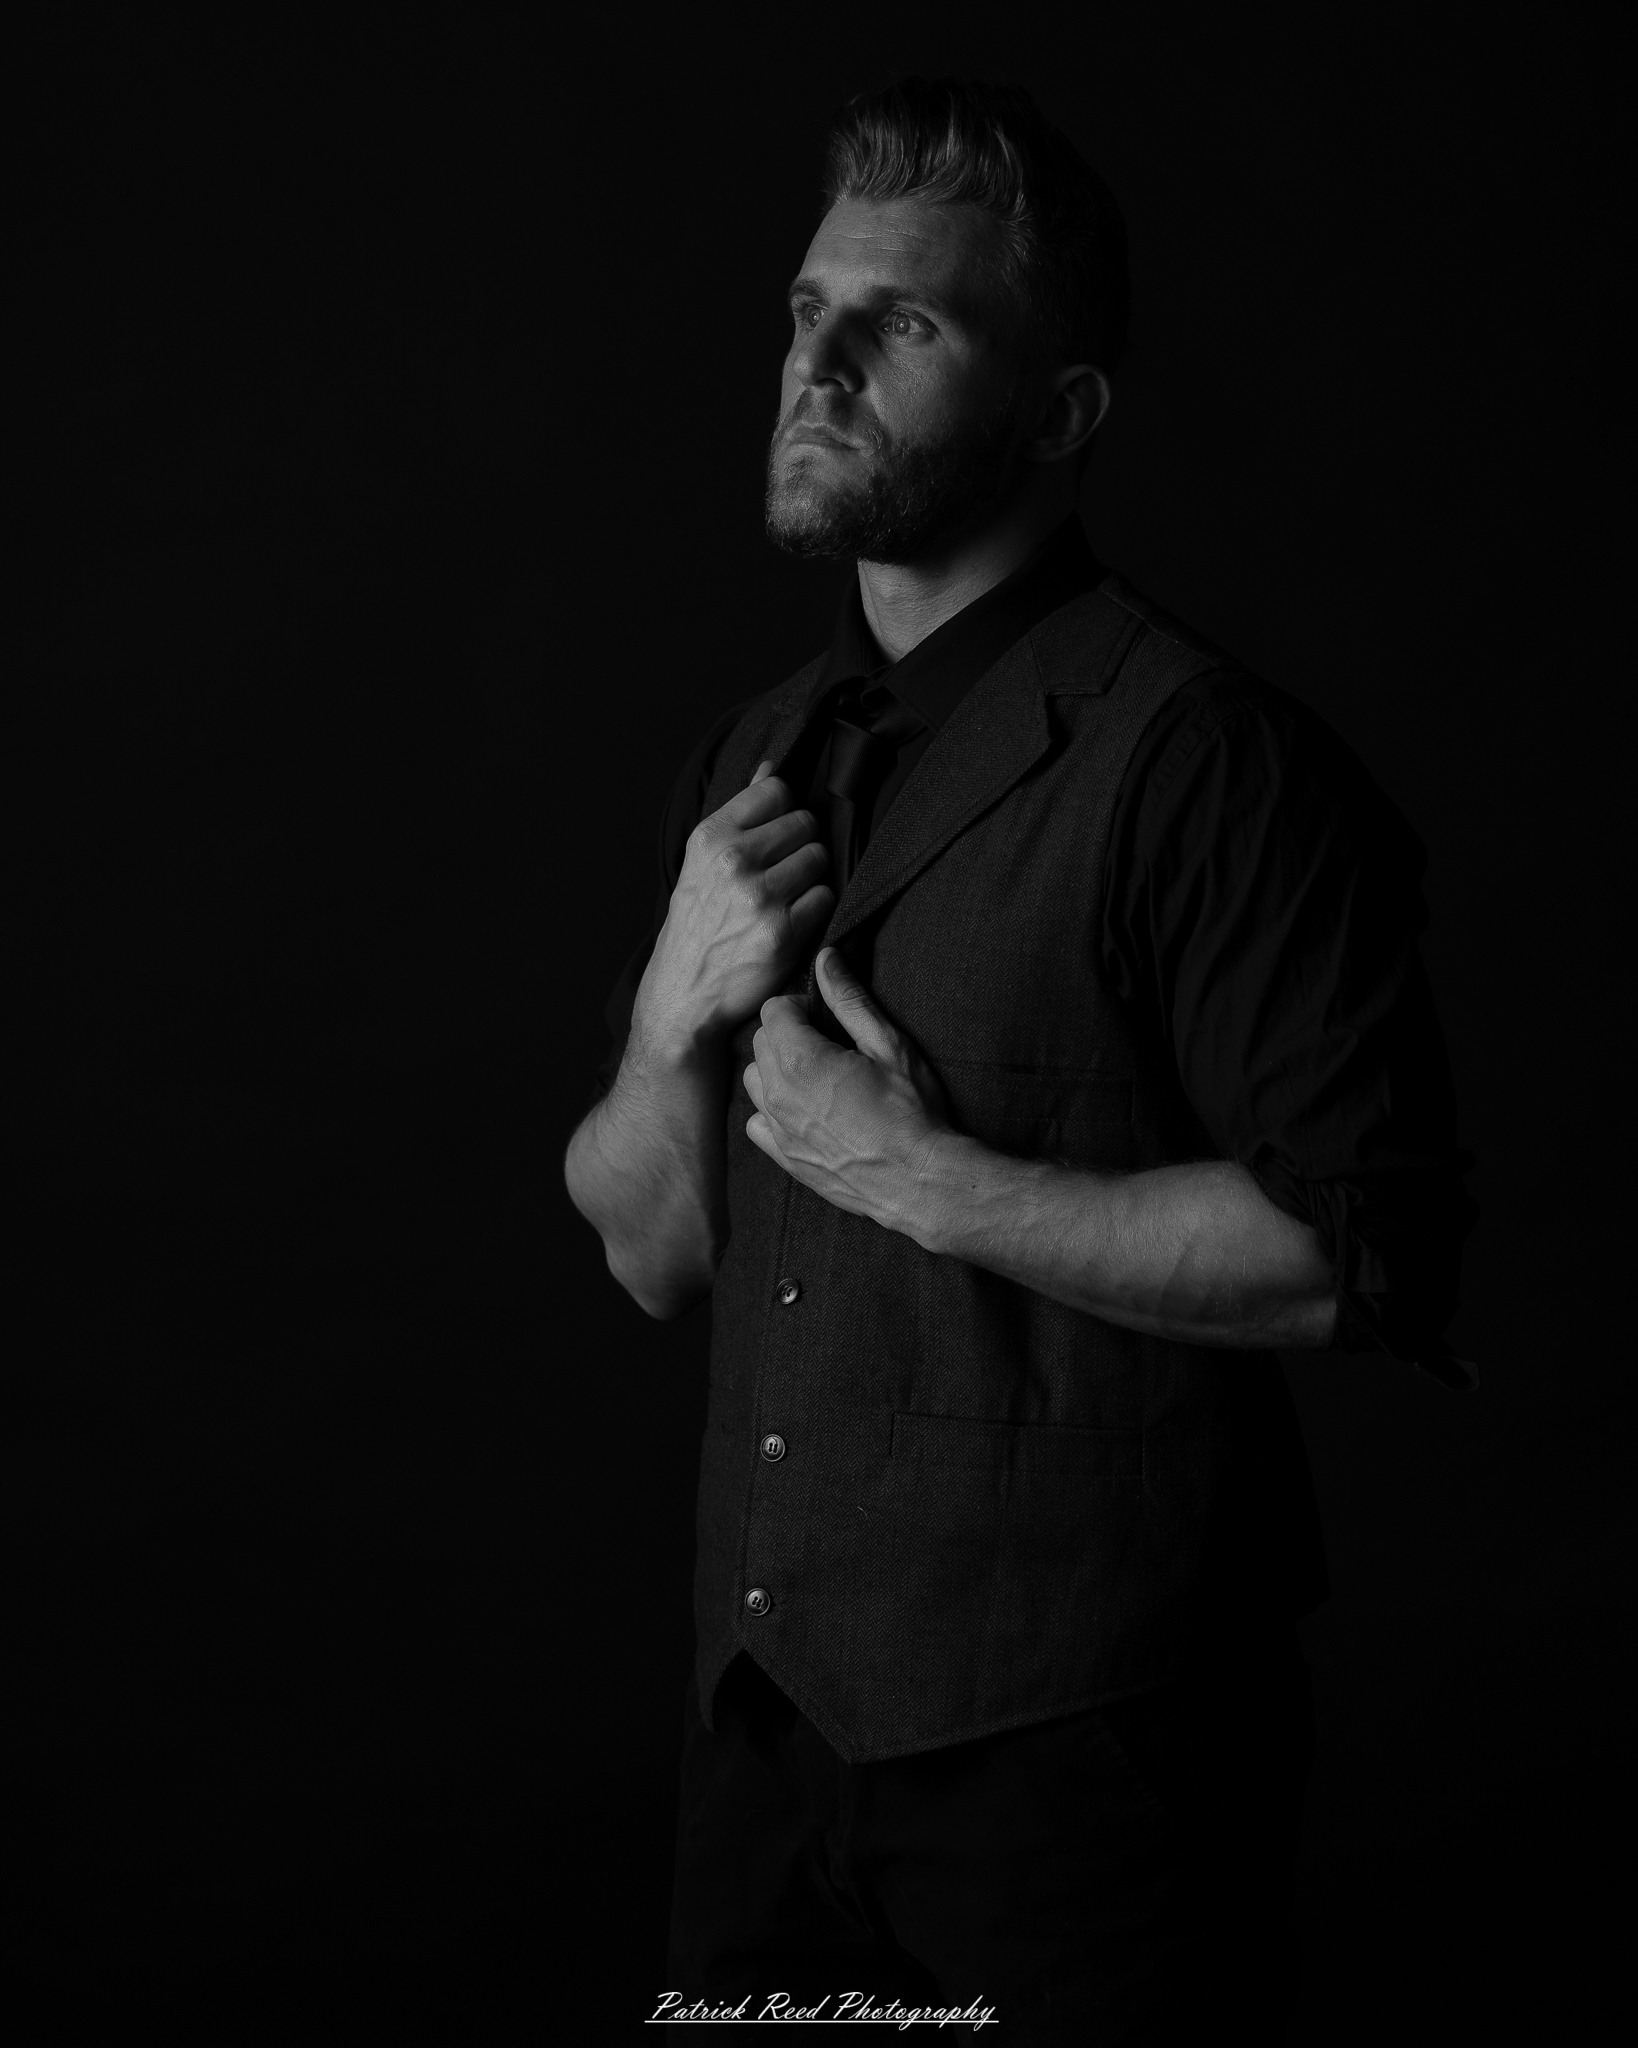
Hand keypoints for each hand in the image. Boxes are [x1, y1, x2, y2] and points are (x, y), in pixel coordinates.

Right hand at [636, 761, 833, 1053]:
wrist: (684, 996)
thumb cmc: (698, 925)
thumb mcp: (703, 863)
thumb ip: (740, 814)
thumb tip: (769, 767)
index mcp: (710, 837)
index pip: (776, 790)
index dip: (783, 813)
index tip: (774, 837)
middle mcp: (733, 860)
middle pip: (805, 823)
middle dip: (800, 847)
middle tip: (780, 876)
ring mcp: (759, 896)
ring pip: (819, 859)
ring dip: (810, 879)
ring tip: (784, 900)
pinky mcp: (784, 931)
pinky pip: (826, 898)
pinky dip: (815, 911)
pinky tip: (791, 924)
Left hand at [742, 948, 951, 1231]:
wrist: (920, 1181)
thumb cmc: (912, 1111)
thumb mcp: (888, 1045)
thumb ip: (850, 999)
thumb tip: (826, 958)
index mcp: (800, 1060)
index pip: (773, 1010)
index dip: (800, 1006)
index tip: (826, 1017)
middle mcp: (778, 1094)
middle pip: (760, 1043)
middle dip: (788, 1034)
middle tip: (829, 1044)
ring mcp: (778, 1129)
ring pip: (754, 1081)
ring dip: (777, 1071)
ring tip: (818, 1078)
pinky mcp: (784, 1158)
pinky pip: (756, 1123)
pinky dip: (772, 1112)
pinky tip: (805, 1113)